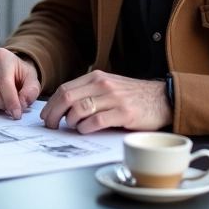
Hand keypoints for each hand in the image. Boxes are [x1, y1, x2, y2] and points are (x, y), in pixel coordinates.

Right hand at [0, 48, 40, 119]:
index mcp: (1, 56)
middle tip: (9, 107)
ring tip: (1, 103)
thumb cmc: (21, 75)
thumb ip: (30, 92)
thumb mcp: (32, 80)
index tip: (16, 114)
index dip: (10, 101)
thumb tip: (21, 105)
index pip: (3, 82)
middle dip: (1, 105)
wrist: (10, 69)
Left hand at [40, 70, 170, 133]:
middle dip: (54, 114)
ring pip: (79, 109)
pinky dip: (86, 128)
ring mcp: (113, 98)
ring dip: (71, 122)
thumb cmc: (133, 96)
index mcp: (96, 77)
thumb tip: (63, 107)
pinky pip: (96, 121)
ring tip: (74, 127)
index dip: (51, 104)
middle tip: (51, 125)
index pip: (65, 89)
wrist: (162, 98)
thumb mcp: (109, 86)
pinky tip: (86, 130)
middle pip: (67, 98)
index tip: (46, 116)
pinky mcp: (124, 113)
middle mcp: (103, 85)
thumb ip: (89, 92)